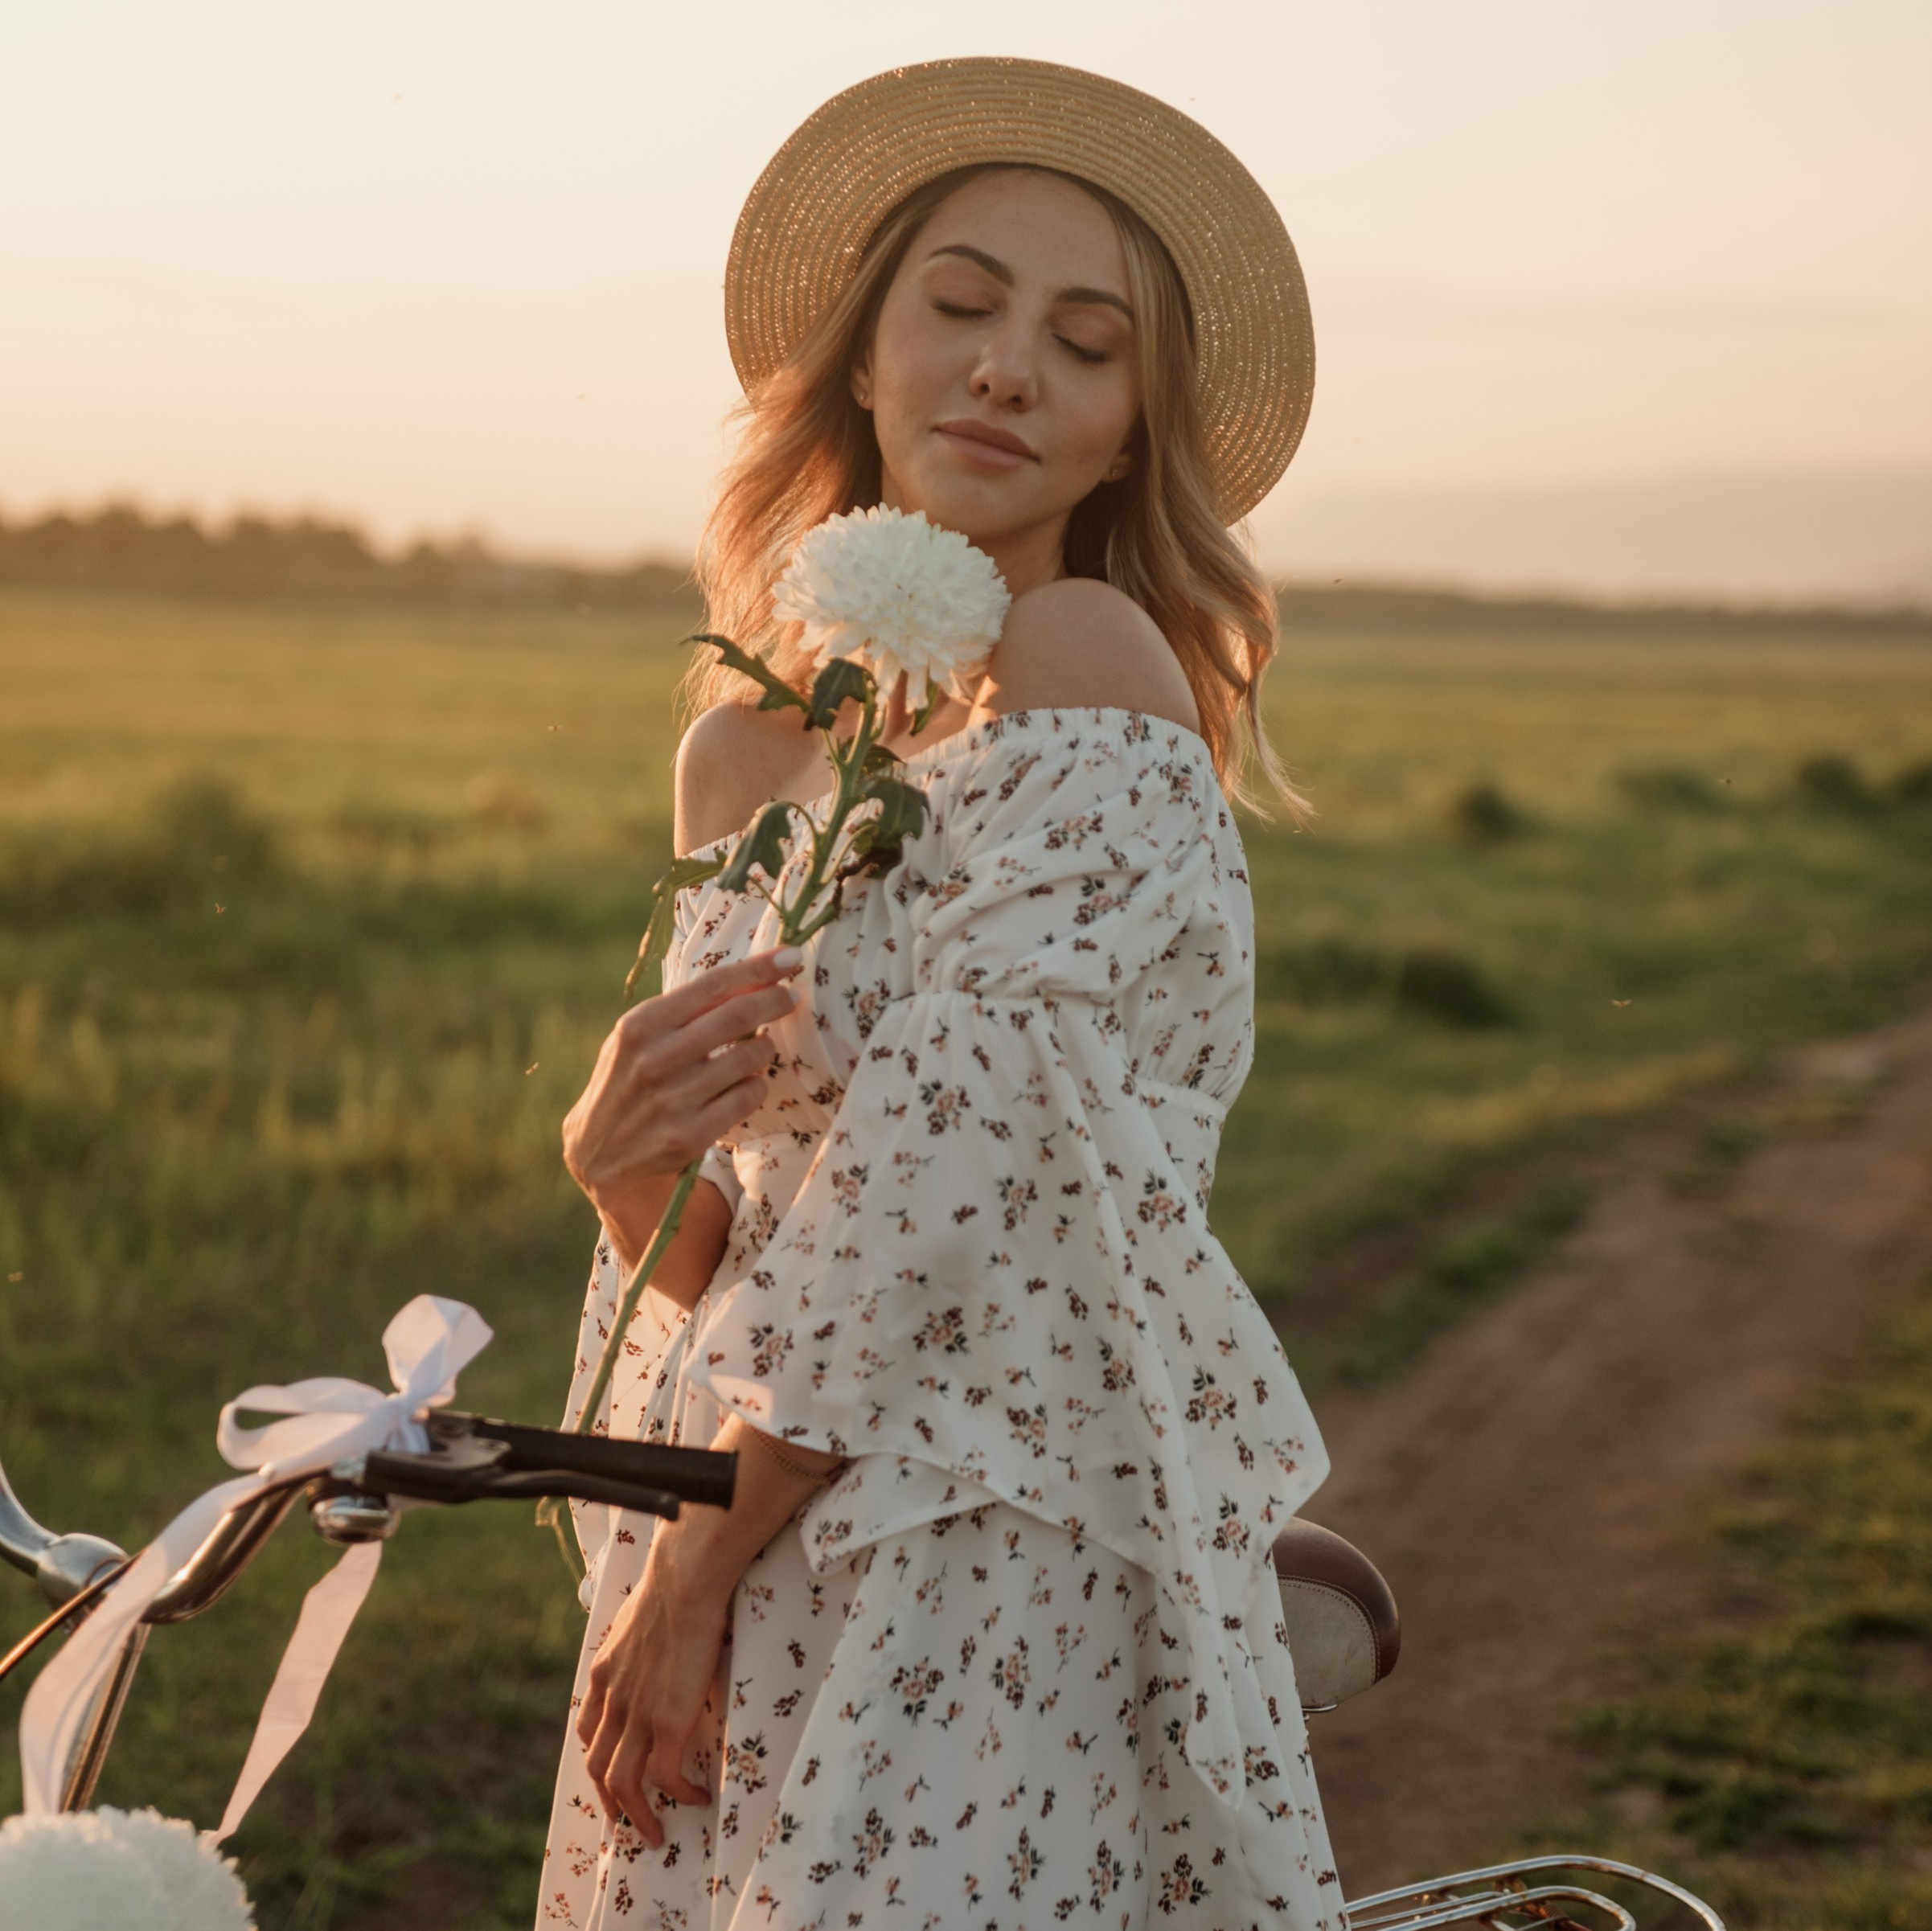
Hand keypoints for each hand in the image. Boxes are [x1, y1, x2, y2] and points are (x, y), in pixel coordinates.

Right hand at [562, 949, 800, 1262]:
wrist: (599, 1152)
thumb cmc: (631, 1079)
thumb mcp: (641, 1036)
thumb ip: (688, 1010)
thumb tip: (754, 980)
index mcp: (641, 1025)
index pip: (713, 985)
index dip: (759, 969)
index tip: (791, 956)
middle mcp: (655, 1059)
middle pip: (737, 1015)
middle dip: (775, 1001)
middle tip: (791, 997)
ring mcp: (673, 1099)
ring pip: (750, 1058)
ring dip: (765, 1048)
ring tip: (759, 1048)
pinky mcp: (689, 1135)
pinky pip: (748, 1097)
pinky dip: (756, 1086)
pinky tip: (746, 1084)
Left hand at [576, 1519, 730, 1844]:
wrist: (685, 1580)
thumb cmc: (674, 1584)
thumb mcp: (640, 1614)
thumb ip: (639, 1635)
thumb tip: (655, 1628)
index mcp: (604, 1672)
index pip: (587, 1729)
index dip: (597, 1757)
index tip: (611, 1773)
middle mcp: (613, 1700)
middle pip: (598, 1767)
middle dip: (610, 1801)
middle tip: (627, 1821)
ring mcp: (638, 1715)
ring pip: (623, 1784)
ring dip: (638, 1816)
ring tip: (656, 1834)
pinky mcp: (667, 1723)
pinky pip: (665, 1777)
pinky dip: (678, 1795)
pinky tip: (696, 1798)